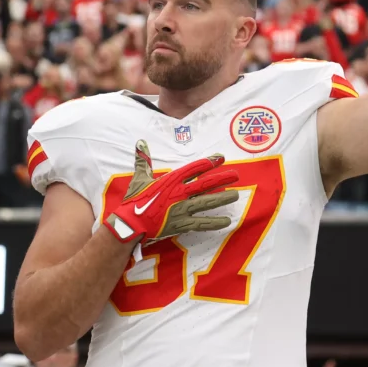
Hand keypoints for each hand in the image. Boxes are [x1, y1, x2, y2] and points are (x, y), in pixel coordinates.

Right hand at [104, 140, 239, 244]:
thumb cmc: (135, 200)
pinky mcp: (182, 224)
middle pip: (205, 183)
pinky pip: (202, 223)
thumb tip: (141, 142)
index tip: (220, 158)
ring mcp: (182, 209)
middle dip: (222, 178)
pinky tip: (227, 220)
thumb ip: (144, 160)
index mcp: (171, 180)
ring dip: (222, 198)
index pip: (194, 168)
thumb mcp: (139, 178)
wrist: (131, 223)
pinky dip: (215, 222)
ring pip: (207, 202)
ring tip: (236, 195)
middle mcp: (180, 193)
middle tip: (236, 175)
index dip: (208, 162)